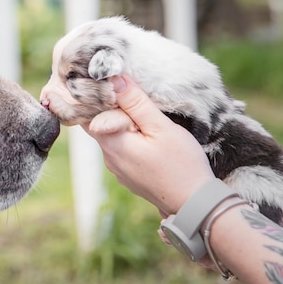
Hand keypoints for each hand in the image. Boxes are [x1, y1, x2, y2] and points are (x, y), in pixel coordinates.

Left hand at [83, 75, 214, 214]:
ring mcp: (119, 170)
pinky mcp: (130, 176)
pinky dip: (129, 138)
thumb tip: (114, 80)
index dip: (94, 97)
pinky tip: (148, 134)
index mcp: (112, 144)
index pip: (87, 115)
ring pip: (112, 137)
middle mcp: (109, 158)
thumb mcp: (161, 127)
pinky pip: (122, 150)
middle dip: (110, 108)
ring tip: (141, 110)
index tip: (105, 81)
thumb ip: (135, 103)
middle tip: (128, 90)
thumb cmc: (181, 164)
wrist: (195, 204)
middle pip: (100, 125)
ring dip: (122, 123)